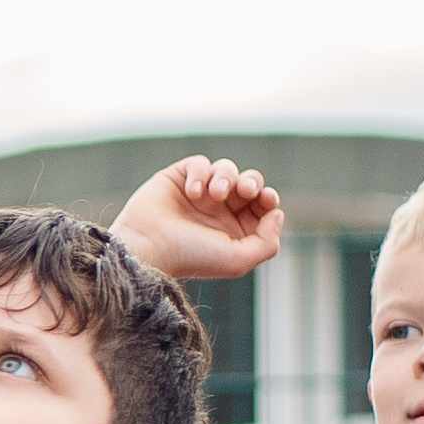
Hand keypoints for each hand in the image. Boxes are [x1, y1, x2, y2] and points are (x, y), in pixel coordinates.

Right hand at [117, 154, 285, 282]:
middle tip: (244, 190)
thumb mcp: (238, 260)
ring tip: (212, 194)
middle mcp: (218, 211)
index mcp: (235, 230)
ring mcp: (199, 194)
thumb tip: (277, 213)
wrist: (147, 246)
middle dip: (252, 182)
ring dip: (225, 177)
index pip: (262, 206)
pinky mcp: (177, 178)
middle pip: (249, 183)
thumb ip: (268, 242)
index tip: (265, 199)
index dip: (268, 197)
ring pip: (226, 170)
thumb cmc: (191, 257)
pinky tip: (193, 191)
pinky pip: (200, 163)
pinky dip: (201, 173)